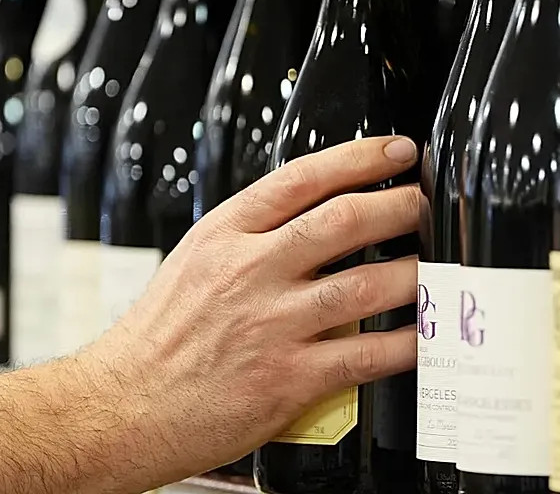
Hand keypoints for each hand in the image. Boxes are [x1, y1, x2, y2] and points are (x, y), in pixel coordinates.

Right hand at [80, 136, 422, 482]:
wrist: (120, 408)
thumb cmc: (157, 340)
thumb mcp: (194, 261)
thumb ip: (251, 235)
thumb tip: (314, 211)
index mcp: (225, 235)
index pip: (302, 179)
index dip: (359, 158)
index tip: (396, 150)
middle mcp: (250, 273)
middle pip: (343, 221)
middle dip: (399, 205)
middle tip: (427, 202)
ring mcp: (271, 325)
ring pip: (365, 284)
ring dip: (415, 271)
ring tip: (439, 263)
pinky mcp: (288, 378)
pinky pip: (365, 354)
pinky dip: (406, 343)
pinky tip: (427, 334)